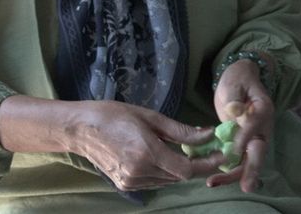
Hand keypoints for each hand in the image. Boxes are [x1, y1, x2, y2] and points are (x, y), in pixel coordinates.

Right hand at [65, 100, 221, 191]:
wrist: (80, 129)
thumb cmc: (114, 115)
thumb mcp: (151, 117)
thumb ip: (181, 131)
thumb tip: (207, 135)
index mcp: (146, 153)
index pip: (186, 169)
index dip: (206, 164)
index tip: (220, 155)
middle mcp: (139, 172)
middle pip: (179, 176)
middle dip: (197, 165)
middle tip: (208, 150)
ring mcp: (131, 181)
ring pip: (168, 180)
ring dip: (180, 168)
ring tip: (187, 151)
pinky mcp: (125, 185)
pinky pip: (155, 181)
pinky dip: (165, 171)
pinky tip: (165, 156)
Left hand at [210, 58, 274, 192]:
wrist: (240, 80)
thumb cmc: (238, 80)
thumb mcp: (234, 83)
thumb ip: (234, 97)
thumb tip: (235, 111)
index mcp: (263, 110)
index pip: (254, 127)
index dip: (243, 139)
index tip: (231, 153)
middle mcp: (262, 127)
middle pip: (258, 151)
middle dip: (251, 170)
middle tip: (246, 187)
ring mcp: (254, 137)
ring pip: (248, 160)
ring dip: (235, 175)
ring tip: (217, 184)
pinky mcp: (244, 143)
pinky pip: (238, 160)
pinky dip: (227, 171)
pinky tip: (213, 178)